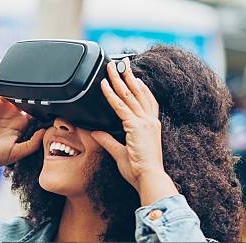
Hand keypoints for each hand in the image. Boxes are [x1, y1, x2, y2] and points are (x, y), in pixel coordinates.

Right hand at [0, 79, 43, 173]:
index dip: (42, 105)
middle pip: (24, 98)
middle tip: (39, 87)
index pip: (35, 111)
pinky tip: (5, 73)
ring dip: (17, 85)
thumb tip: (45, 130)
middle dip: (30, 92)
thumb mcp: (18, 153)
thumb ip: (33, 143)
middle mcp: (10, 115)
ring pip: (11, 91)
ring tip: (25, 79)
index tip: (50, 101)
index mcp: (20, 125)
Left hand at [90, 58, 177, 204]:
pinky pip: (120, 106)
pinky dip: (111, 94)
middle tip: (122, 62)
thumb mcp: (120, 152)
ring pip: (129, 95)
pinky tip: (104, 85)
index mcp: (151, 126)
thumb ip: (108, 140)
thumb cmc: (139, 170)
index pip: (146, 101)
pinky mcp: (136, 126)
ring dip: (119, 79)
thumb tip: (95, 132)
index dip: (140, 87)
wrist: (148, 177)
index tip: (134, 76)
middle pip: (138, 92)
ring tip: (111, 67)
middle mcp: (149, 121)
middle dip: (129, 76)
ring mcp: (144, 122)